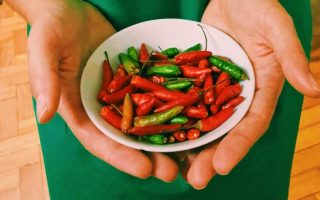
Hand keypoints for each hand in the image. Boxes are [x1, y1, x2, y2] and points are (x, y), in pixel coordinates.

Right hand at [26, 0, 177, 180]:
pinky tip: (187, 117)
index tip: (143, 170)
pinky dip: (168, 108)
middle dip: (147, 156)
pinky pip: (151, 96)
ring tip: (185, 153)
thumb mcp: (44, 48)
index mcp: (78, 109)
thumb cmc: (52, 27)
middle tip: (171, 171)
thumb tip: (44, 115)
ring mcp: (119, 94)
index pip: (98, 140)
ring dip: (162, 139)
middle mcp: (100, 107)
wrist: (69, 9)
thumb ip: (44, 80)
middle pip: (125, 138)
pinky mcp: (132, 80)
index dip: (120, 157)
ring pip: (142, 121)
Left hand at [184, 0, 319, 188]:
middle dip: (209, 156)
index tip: (221, 166)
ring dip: (189, 146)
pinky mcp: (196, 81)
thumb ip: (292, 56)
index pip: (251, 124)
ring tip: (173, 169)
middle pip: (224, 132)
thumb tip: (315, 89)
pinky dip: (172, 121)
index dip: (238, 146)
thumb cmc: (257, 4)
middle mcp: (237, 96)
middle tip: (194, 181)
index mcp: (260, 90)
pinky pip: (183, 103)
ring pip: (201, 123)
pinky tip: (160, 136)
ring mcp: (214, 90)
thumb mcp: (276, 27)